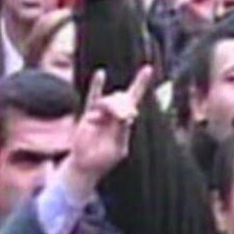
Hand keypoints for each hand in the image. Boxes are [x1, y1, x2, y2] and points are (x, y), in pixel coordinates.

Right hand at [65, 66, 153, 185]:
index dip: (140, 83)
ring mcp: (101, 113)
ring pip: (109, 100)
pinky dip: (97, 85)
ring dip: (110, 106)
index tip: (147, 68)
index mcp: (124, 121)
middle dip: (122, 105)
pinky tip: (101, 74)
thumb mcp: (117, 147)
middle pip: (123, 98)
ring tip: (101, 118)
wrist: (85, 165)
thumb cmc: (104, 159)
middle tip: (122, 117)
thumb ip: (122, 130)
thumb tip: (126, 114)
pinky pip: (93, 97)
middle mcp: (114, 113)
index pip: (134, 99)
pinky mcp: (89, 115)